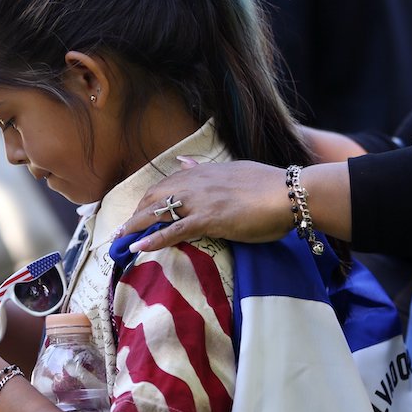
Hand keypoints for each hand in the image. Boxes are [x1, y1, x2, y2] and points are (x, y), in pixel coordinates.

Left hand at [116, 159, 294, 251]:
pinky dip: (153, 240)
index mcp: (206, 172)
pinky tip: (138, 248)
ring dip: (135, 227)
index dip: (150, 198)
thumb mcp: (235, 171)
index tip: (140, 210)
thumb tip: (185, 162)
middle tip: (125, 230)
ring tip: (120, 241)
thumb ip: (209, 170)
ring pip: (158, 212)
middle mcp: (198, 182)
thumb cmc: (271, 187)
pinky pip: (173, 230)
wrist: (290, 193)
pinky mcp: (209, 219)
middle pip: (155, 196)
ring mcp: (202, 201)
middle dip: (136, 213)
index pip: (168, 182)